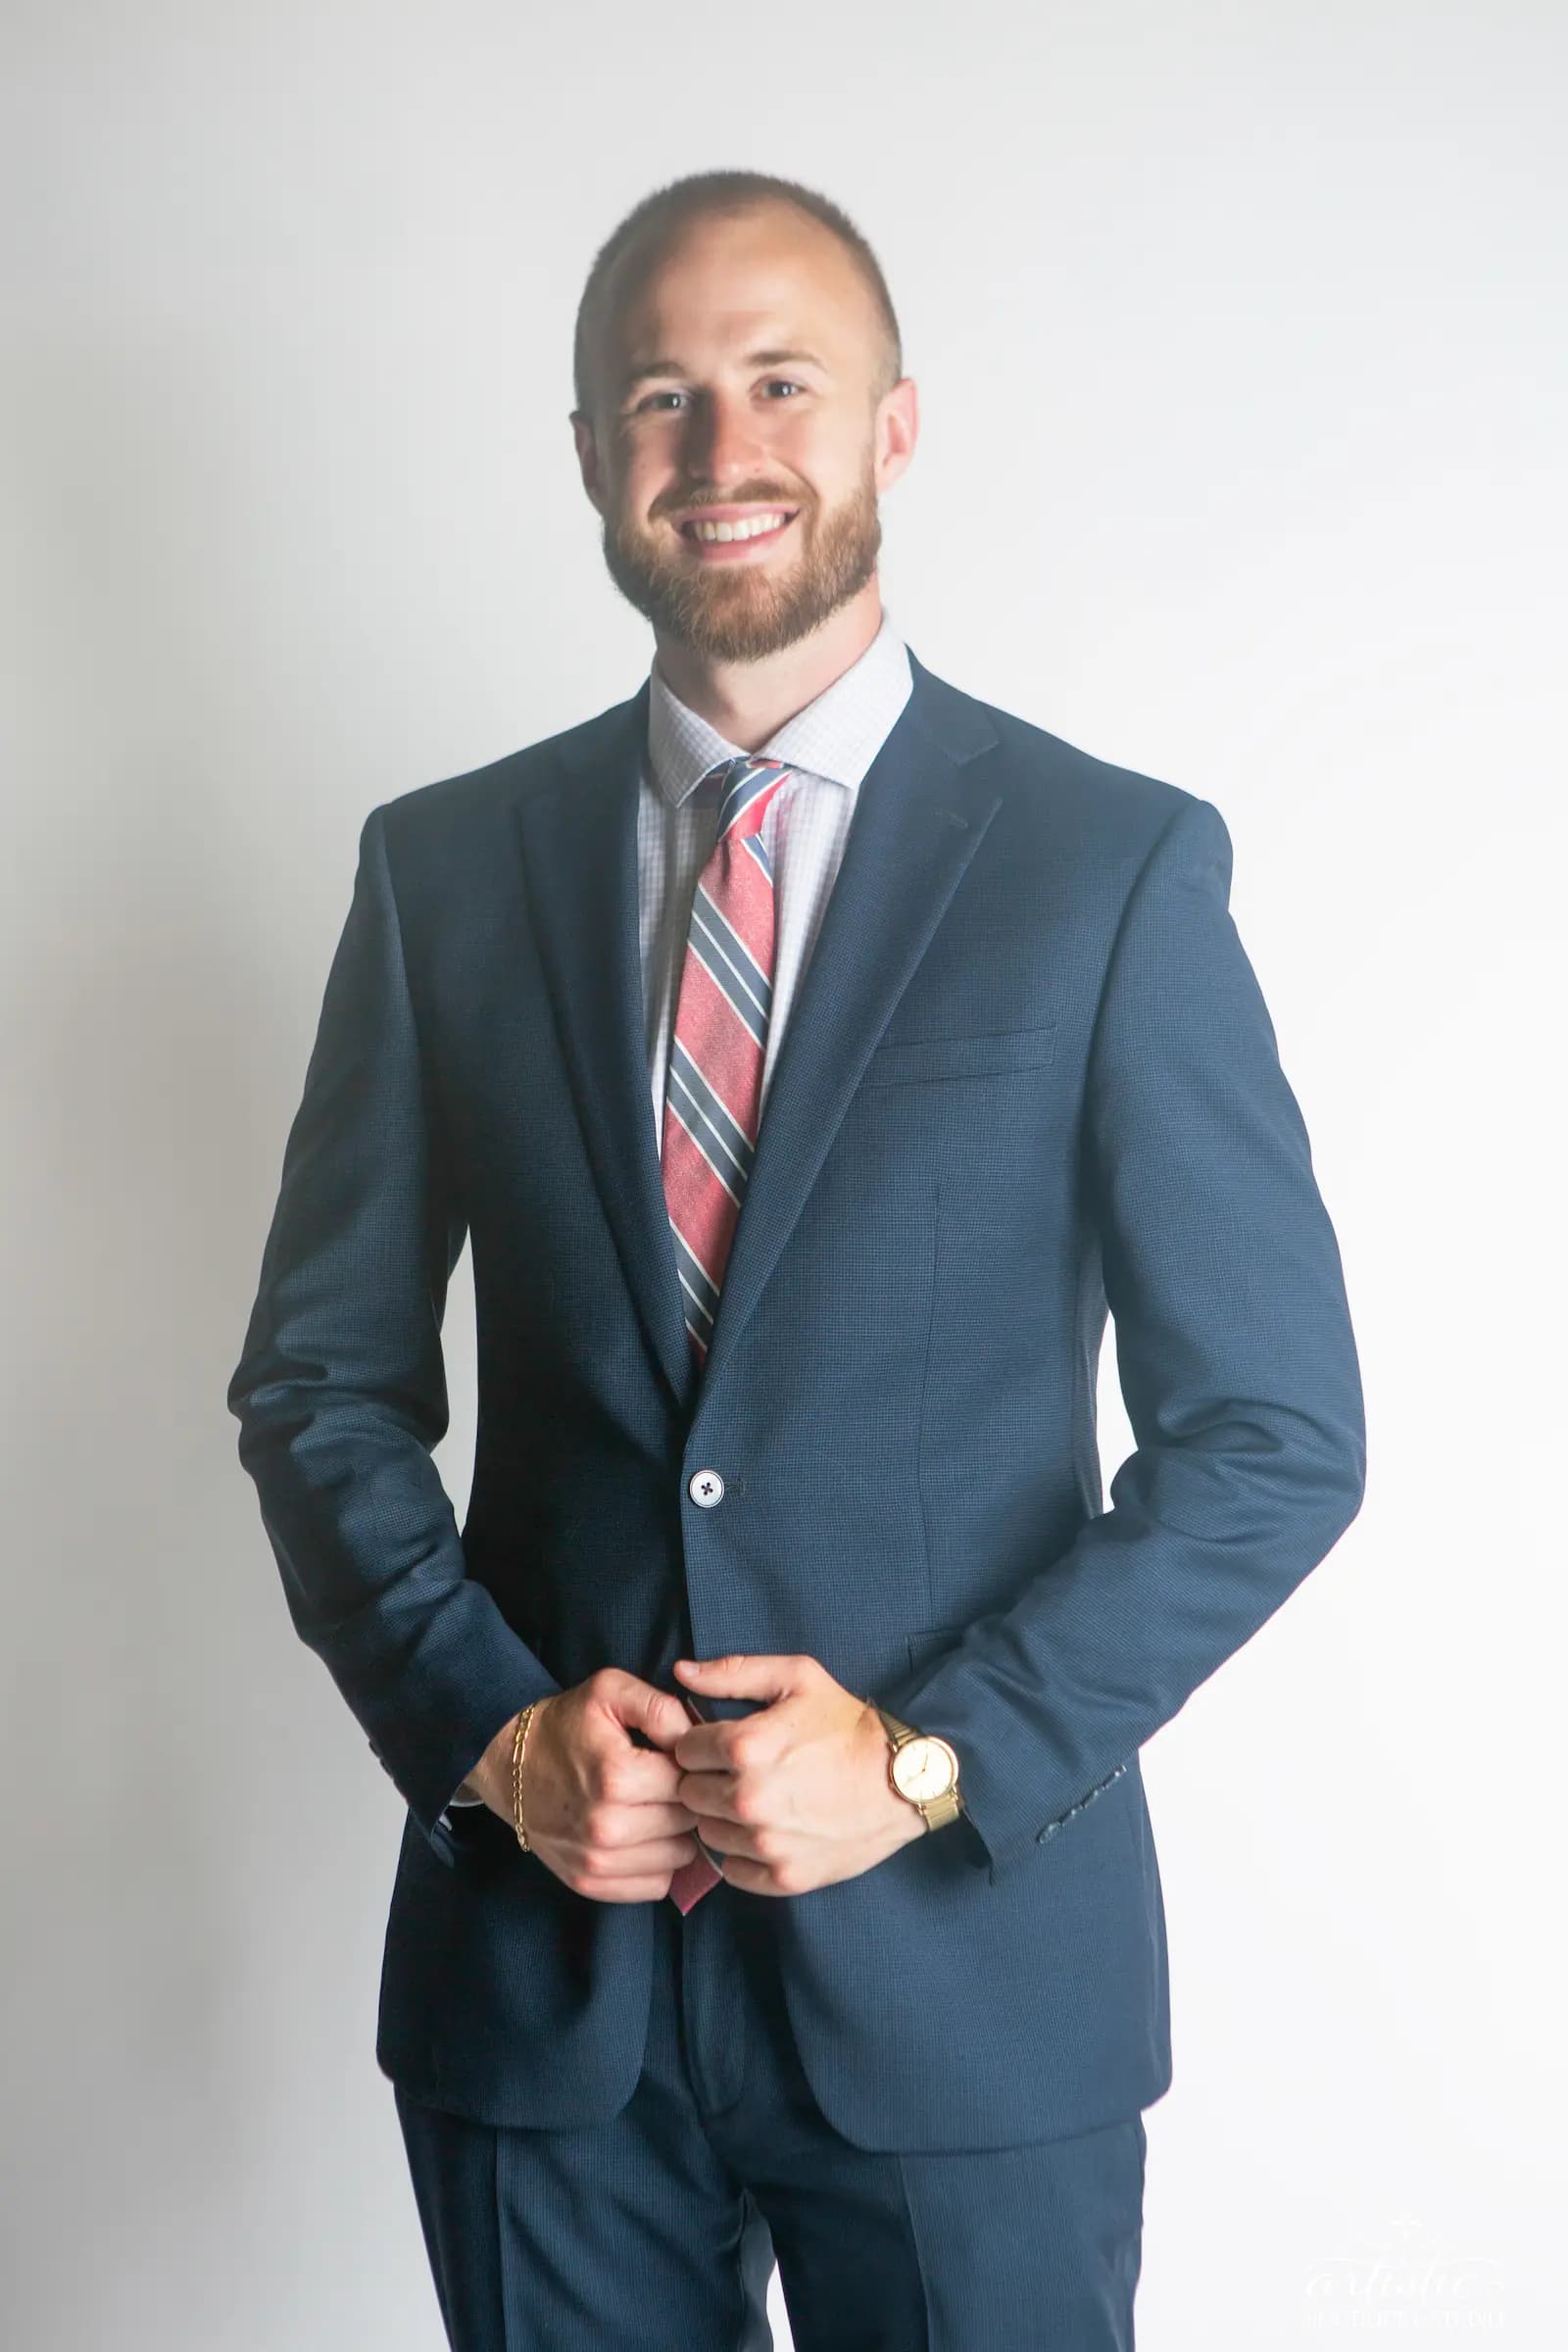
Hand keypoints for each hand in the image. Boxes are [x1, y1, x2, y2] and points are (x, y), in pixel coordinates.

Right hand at [464, 1671, 704, 1902]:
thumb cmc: (565, 1724)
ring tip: (656, 1808)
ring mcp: (596, 1861)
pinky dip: (658, 1864)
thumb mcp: (610, 1691)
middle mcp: (606, 1827)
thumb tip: (696, 1739)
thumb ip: (660, 1708)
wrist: (509, 1764)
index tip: (677, 1759)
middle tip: (667, 1783)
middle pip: (687, 1822)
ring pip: (679, 1858)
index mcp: (616, 1776)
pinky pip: (656, 1886)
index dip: (691, 1768)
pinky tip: (644, 1837)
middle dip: (686, 1800)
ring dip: (676, 1834)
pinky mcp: (588, 1883)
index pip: (690, 1783)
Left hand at [669, 1653, 925, 1895]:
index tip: (722, 1743)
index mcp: (746, 1747)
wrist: (904, 1779)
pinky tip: (769, 1830)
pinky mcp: (784, 1876)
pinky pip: (733, 1870)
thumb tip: (681, 1672)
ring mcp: (766, 1843)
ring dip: (723, 1818)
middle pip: (689, 1794)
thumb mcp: (797, 1678)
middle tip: (740, 1772)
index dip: (701, 1743)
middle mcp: (749, 1799)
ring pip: (707, 1833)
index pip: (683, 1750)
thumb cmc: (849, 1724)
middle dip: (707, 1780)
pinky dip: (744, 1853)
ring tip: (756, 1801)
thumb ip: (733, 1672)